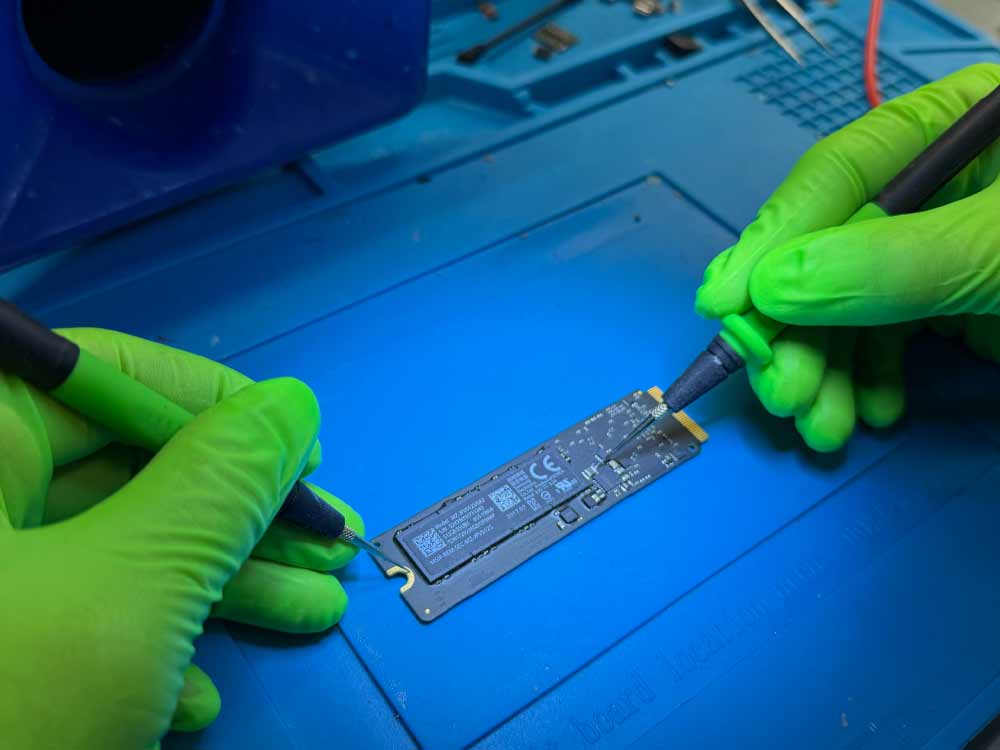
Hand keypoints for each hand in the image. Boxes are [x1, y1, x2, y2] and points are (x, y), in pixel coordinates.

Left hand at [0, 329, 361, 748]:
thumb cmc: (4, 710)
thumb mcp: (131, 591)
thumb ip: (220, 483)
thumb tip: (290, 406)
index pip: (105, 373)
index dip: (219, 402)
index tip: (302, 445)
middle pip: (122, 472)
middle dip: (240, 516)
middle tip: (330, 542)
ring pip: (112, 553)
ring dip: (221, 586)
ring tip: (313, 608)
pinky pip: (72, 622)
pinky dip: (146, 651)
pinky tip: (195, 696)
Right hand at [695, 63, 999, 450]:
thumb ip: (894, 262)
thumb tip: (775, 287)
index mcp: (946, 132)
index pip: (835, 177)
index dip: (772, 241)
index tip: (724, 303)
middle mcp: (929, 188)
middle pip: (828, 251)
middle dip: (798, 328)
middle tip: (781, 391)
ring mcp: (937, 249)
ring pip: (848, 305)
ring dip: (825, 370)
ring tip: (821, 425)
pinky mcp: (952, 303)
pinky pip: (887, 339)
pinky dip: (871, 381)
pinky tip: (871, 413)